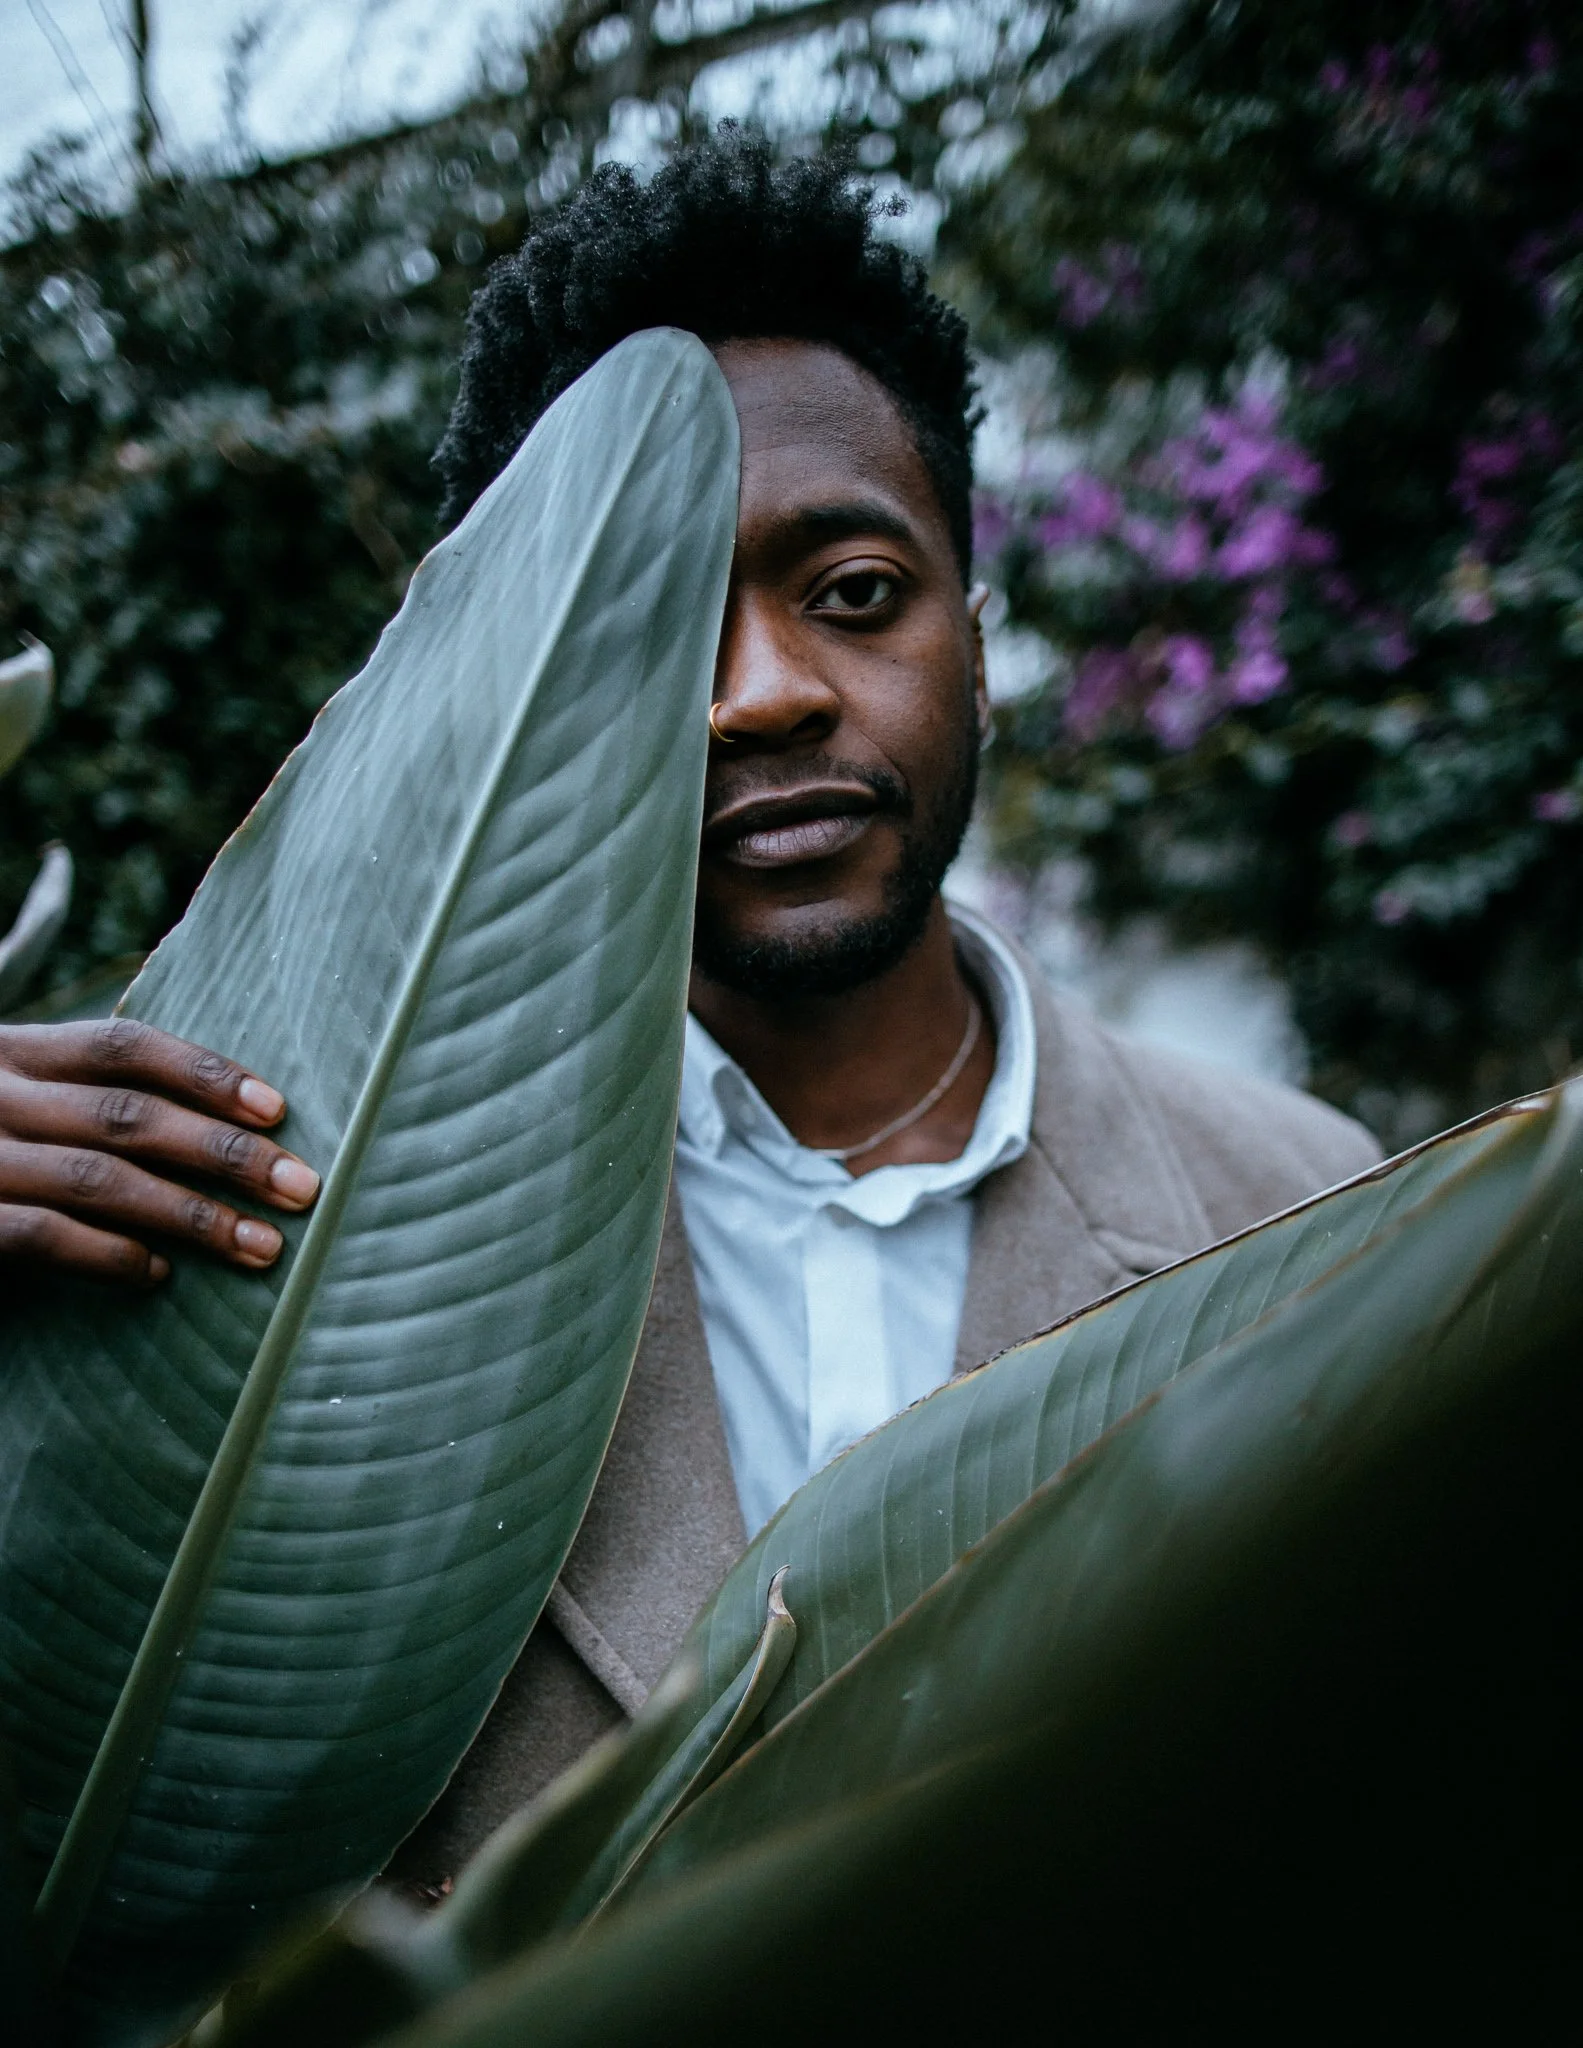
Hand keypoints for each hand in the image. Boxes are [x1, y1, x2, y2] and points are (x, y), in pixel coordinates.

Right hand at [0, 1018, 319, 1287]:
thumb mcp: (20, 1105)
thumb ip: (82, 1103)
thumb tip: (224, 1126)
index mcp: (13, 1053)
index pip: (122, 1046)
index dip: (205, 1073)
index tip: (278, 1109)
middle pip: (127, 1113)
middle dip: (225, 1152)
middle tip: (302, 1187)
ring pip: (97, 1178)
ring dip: (191, 1215)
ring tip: (261, 1247)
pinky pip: (41, 1235)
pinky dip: (107, 1255)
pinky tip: (157, 1277)